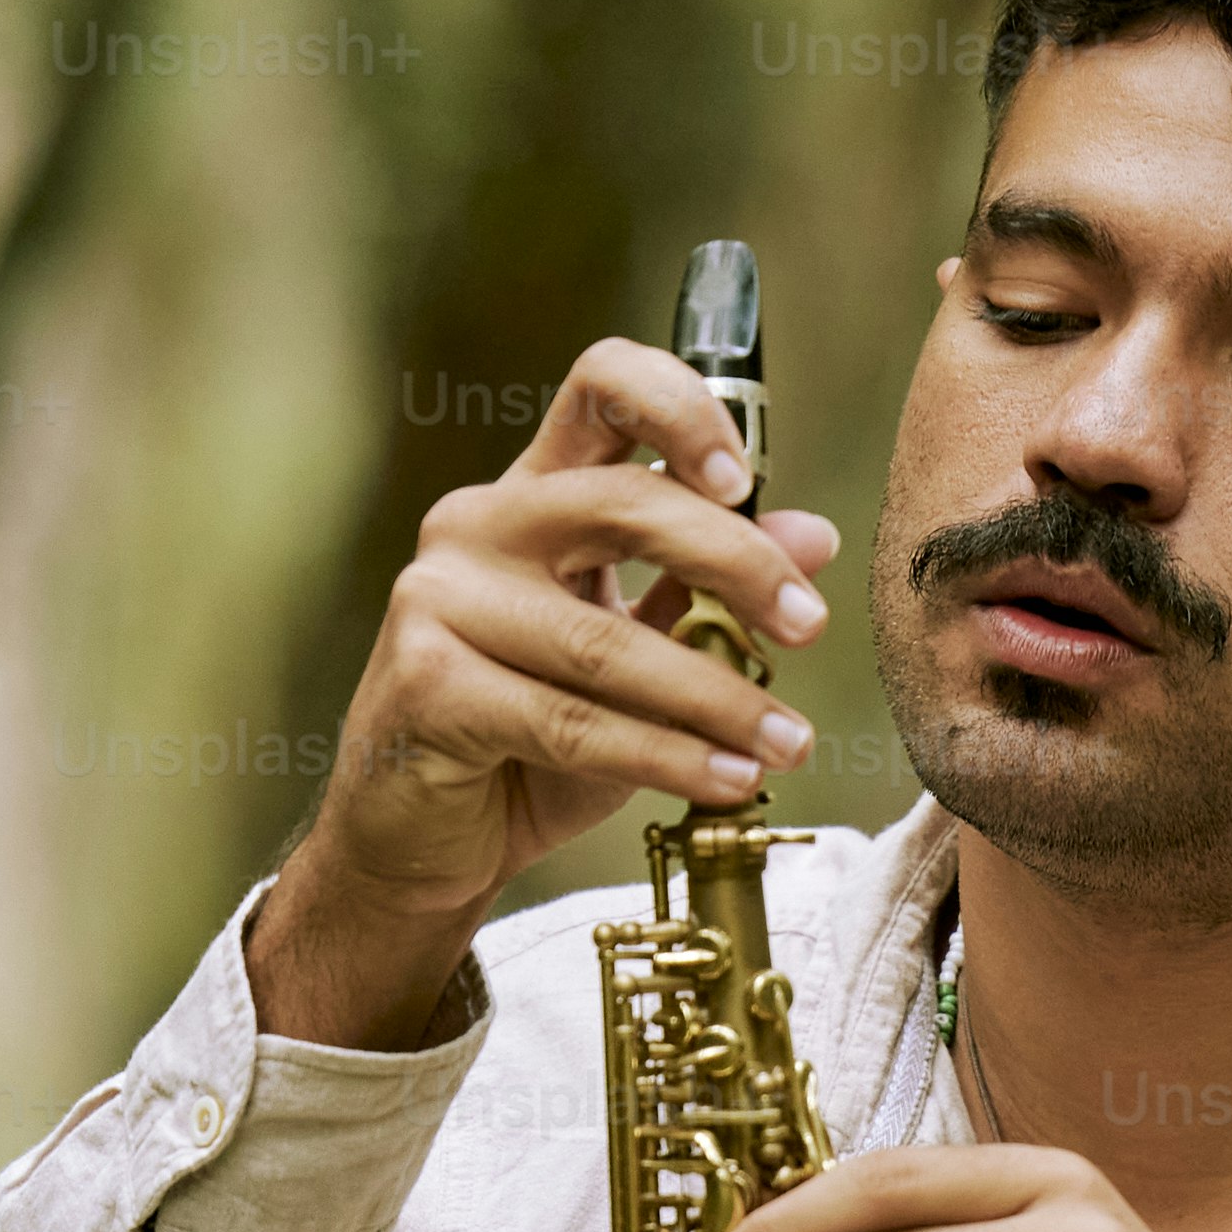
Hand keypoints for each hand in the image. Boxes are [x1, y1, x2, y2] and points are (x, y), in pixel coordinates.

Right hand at [255, 341, 843, 1047]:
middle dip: (737, 565)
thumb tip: (813, 536)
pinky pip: (575, 721)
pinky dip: (668, 758)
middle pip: (625, 504)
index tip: (746, 480)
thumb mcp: (638, 657)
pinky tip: (729, 779)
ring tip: (789, 741)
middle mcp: (478, 526)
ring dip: (720, 697)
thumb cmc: (527, 744)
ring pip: (608, 641)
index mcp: (532, 496)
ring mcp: (441, 600)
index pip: (601, 389)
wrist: (418, 843)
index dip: (681, 410)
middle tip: (808, 626)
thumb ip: (706, 590)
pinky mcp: (428, 685)